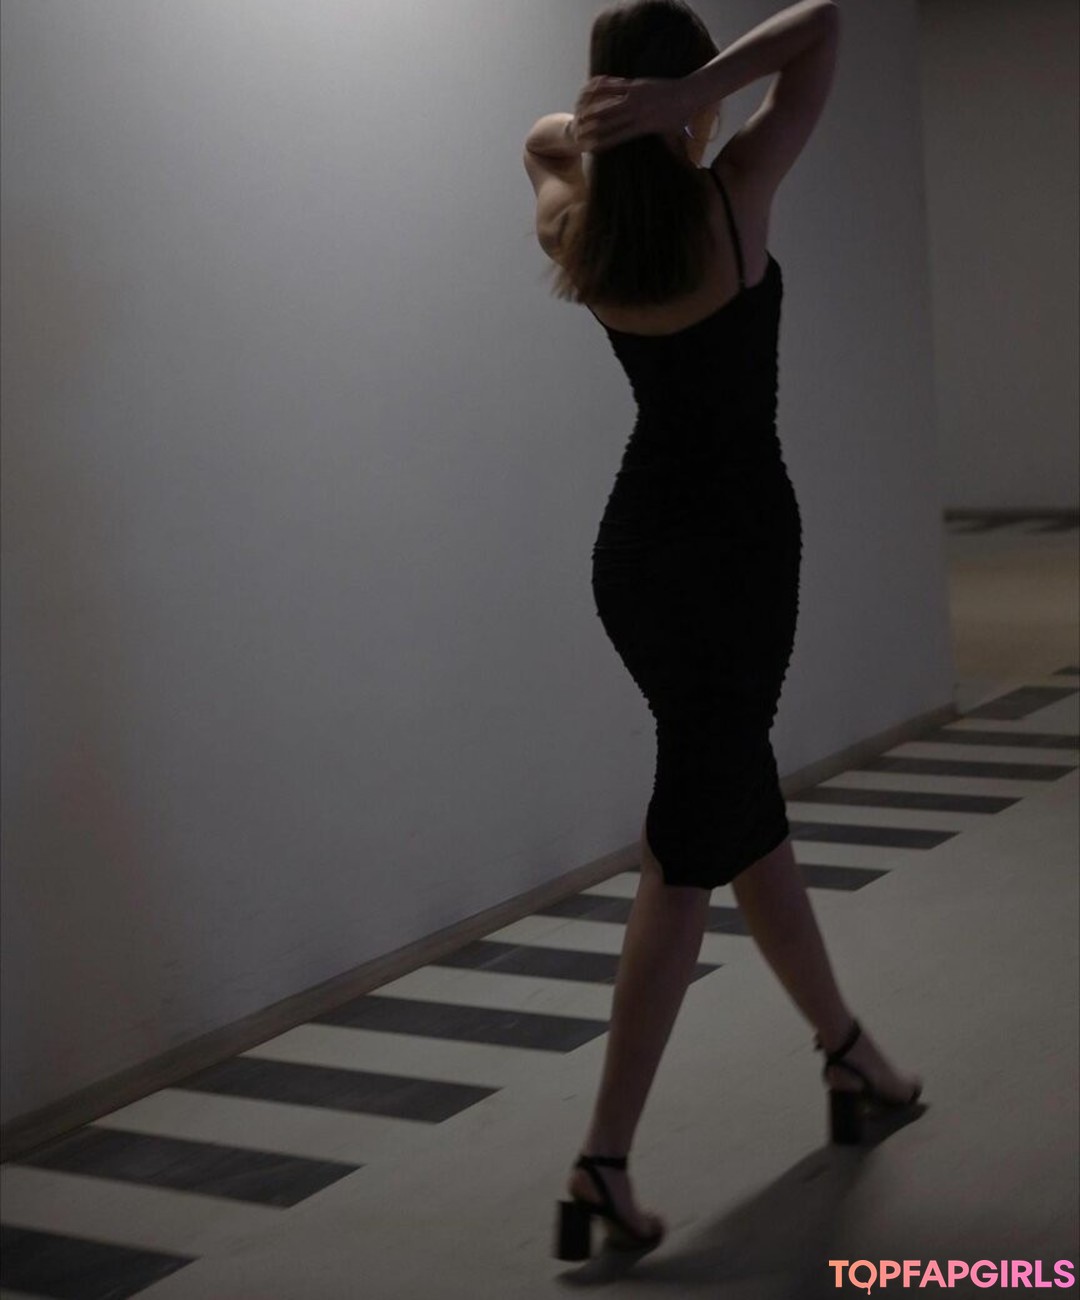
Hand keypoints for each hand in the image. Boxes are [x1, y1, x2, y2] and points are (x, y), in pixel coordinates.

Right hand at [571, 75, 690, 151]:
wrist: (690, 93)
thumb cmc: (683, 116)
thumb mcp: (675, 135)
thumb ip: (671, 149)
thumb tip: (677, 167)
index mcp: (643, 128)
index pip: (617, 137)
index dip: (602, 142)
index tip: (589, 147)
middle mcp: (637, 113)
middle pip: (608, 122)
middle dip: (592, 127)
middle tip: (577, 131)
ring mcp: (636, 97)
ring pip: (609, 104)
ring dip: (593, 107)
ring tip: (579, 111)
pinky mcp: (637, 84)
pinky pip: (615, 85)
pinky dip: (602, 87)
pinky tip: (591, 88)